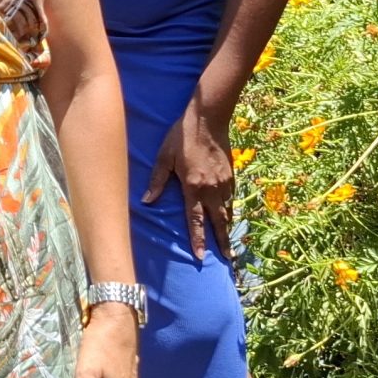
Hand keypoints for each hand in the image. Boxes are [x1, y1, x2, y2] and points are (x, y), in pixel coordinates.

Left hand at [143, 102, 234, 259]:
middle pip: (218, 222)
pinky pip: (231, 198)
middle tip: (227, 259)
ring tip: (229, 243)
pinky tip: (229, 216)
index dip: (197, 240)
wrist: (208, 118)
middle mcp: (211, 189)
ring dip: (227, 227)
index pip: (195, 221)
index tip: (200, 257)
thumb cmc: (181, 136)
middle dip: (222, 242)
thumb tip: (146, 201)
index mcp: (193, 187)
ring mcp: (224, 182)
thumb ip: (156, 180)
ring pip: (227, 211)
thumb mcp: (164, 157)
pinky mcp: (231, 174)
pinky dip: (230, 209)